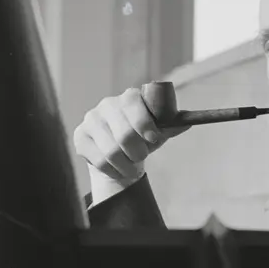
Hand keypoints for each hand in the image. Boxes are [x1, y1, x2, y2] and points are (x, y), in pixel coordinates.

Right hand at [73, 87, 189, 203]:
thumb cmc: (142, 138)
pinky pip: (98, 160)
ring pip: (111, 151)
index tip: (153, 139)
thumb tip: (188, 122)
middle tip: (141, 157)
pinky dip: (112, 170)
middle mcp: (107, 104)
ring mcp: (91, 119)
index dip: (144, 123)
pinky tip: (117, 168)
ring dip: (126, 165)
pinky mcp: (80, 136)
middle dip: (137, 151)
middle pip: (123, 133)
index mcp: (129, 97)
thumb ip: (172, 126)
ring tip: (131, 166)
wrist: (119, 155)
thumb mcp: (159, 132)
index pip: (133, 104)